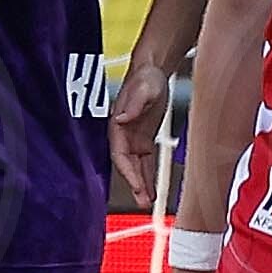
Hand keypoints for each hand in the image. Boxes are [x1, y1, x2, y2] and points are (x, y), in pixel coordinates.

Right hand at [109, 53, 172, 202]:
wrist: (152, 69)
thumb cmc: (145, 77)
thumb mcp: (143, 88)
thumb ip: (133, 103)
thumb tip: (122, 119)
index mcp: (118, 126)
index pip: (120, 154)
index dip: (127, 171)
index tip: (136, 185)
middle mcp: (123, 136)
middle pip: (126, 165)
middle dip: (134, 184)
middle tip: (143, 201)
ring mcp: (133, 139)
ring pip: (135, 167)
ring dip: (141, 184)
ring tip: (148, 202)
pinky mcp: (143, 139)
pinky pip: (145, 162)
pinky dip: (148, 176)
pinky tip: (153, 189)